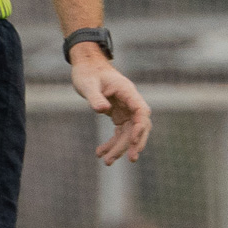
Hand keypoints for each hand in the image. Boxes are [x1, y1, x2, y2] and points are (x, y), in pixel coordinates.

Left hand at [69, 46, 151, 164]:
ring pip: (128, 133)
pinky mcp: (118, 114)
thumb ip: (95, 97)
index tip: (133, 142)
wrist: (87, 66)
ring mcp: (126, 109)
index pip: (141, 111)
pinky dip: (112, 143)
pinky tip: (100, 153)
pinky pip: (119, 132)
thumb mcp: (88, 84)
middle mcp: (130, 102)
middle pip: (138, 126)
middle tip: (129, 159)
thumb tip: (102, 110)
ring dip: (120, 148)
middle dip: (133, 143)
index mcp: (127, 92)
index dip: (140, 127)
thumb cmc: (88, 72)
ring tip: (106, 161)